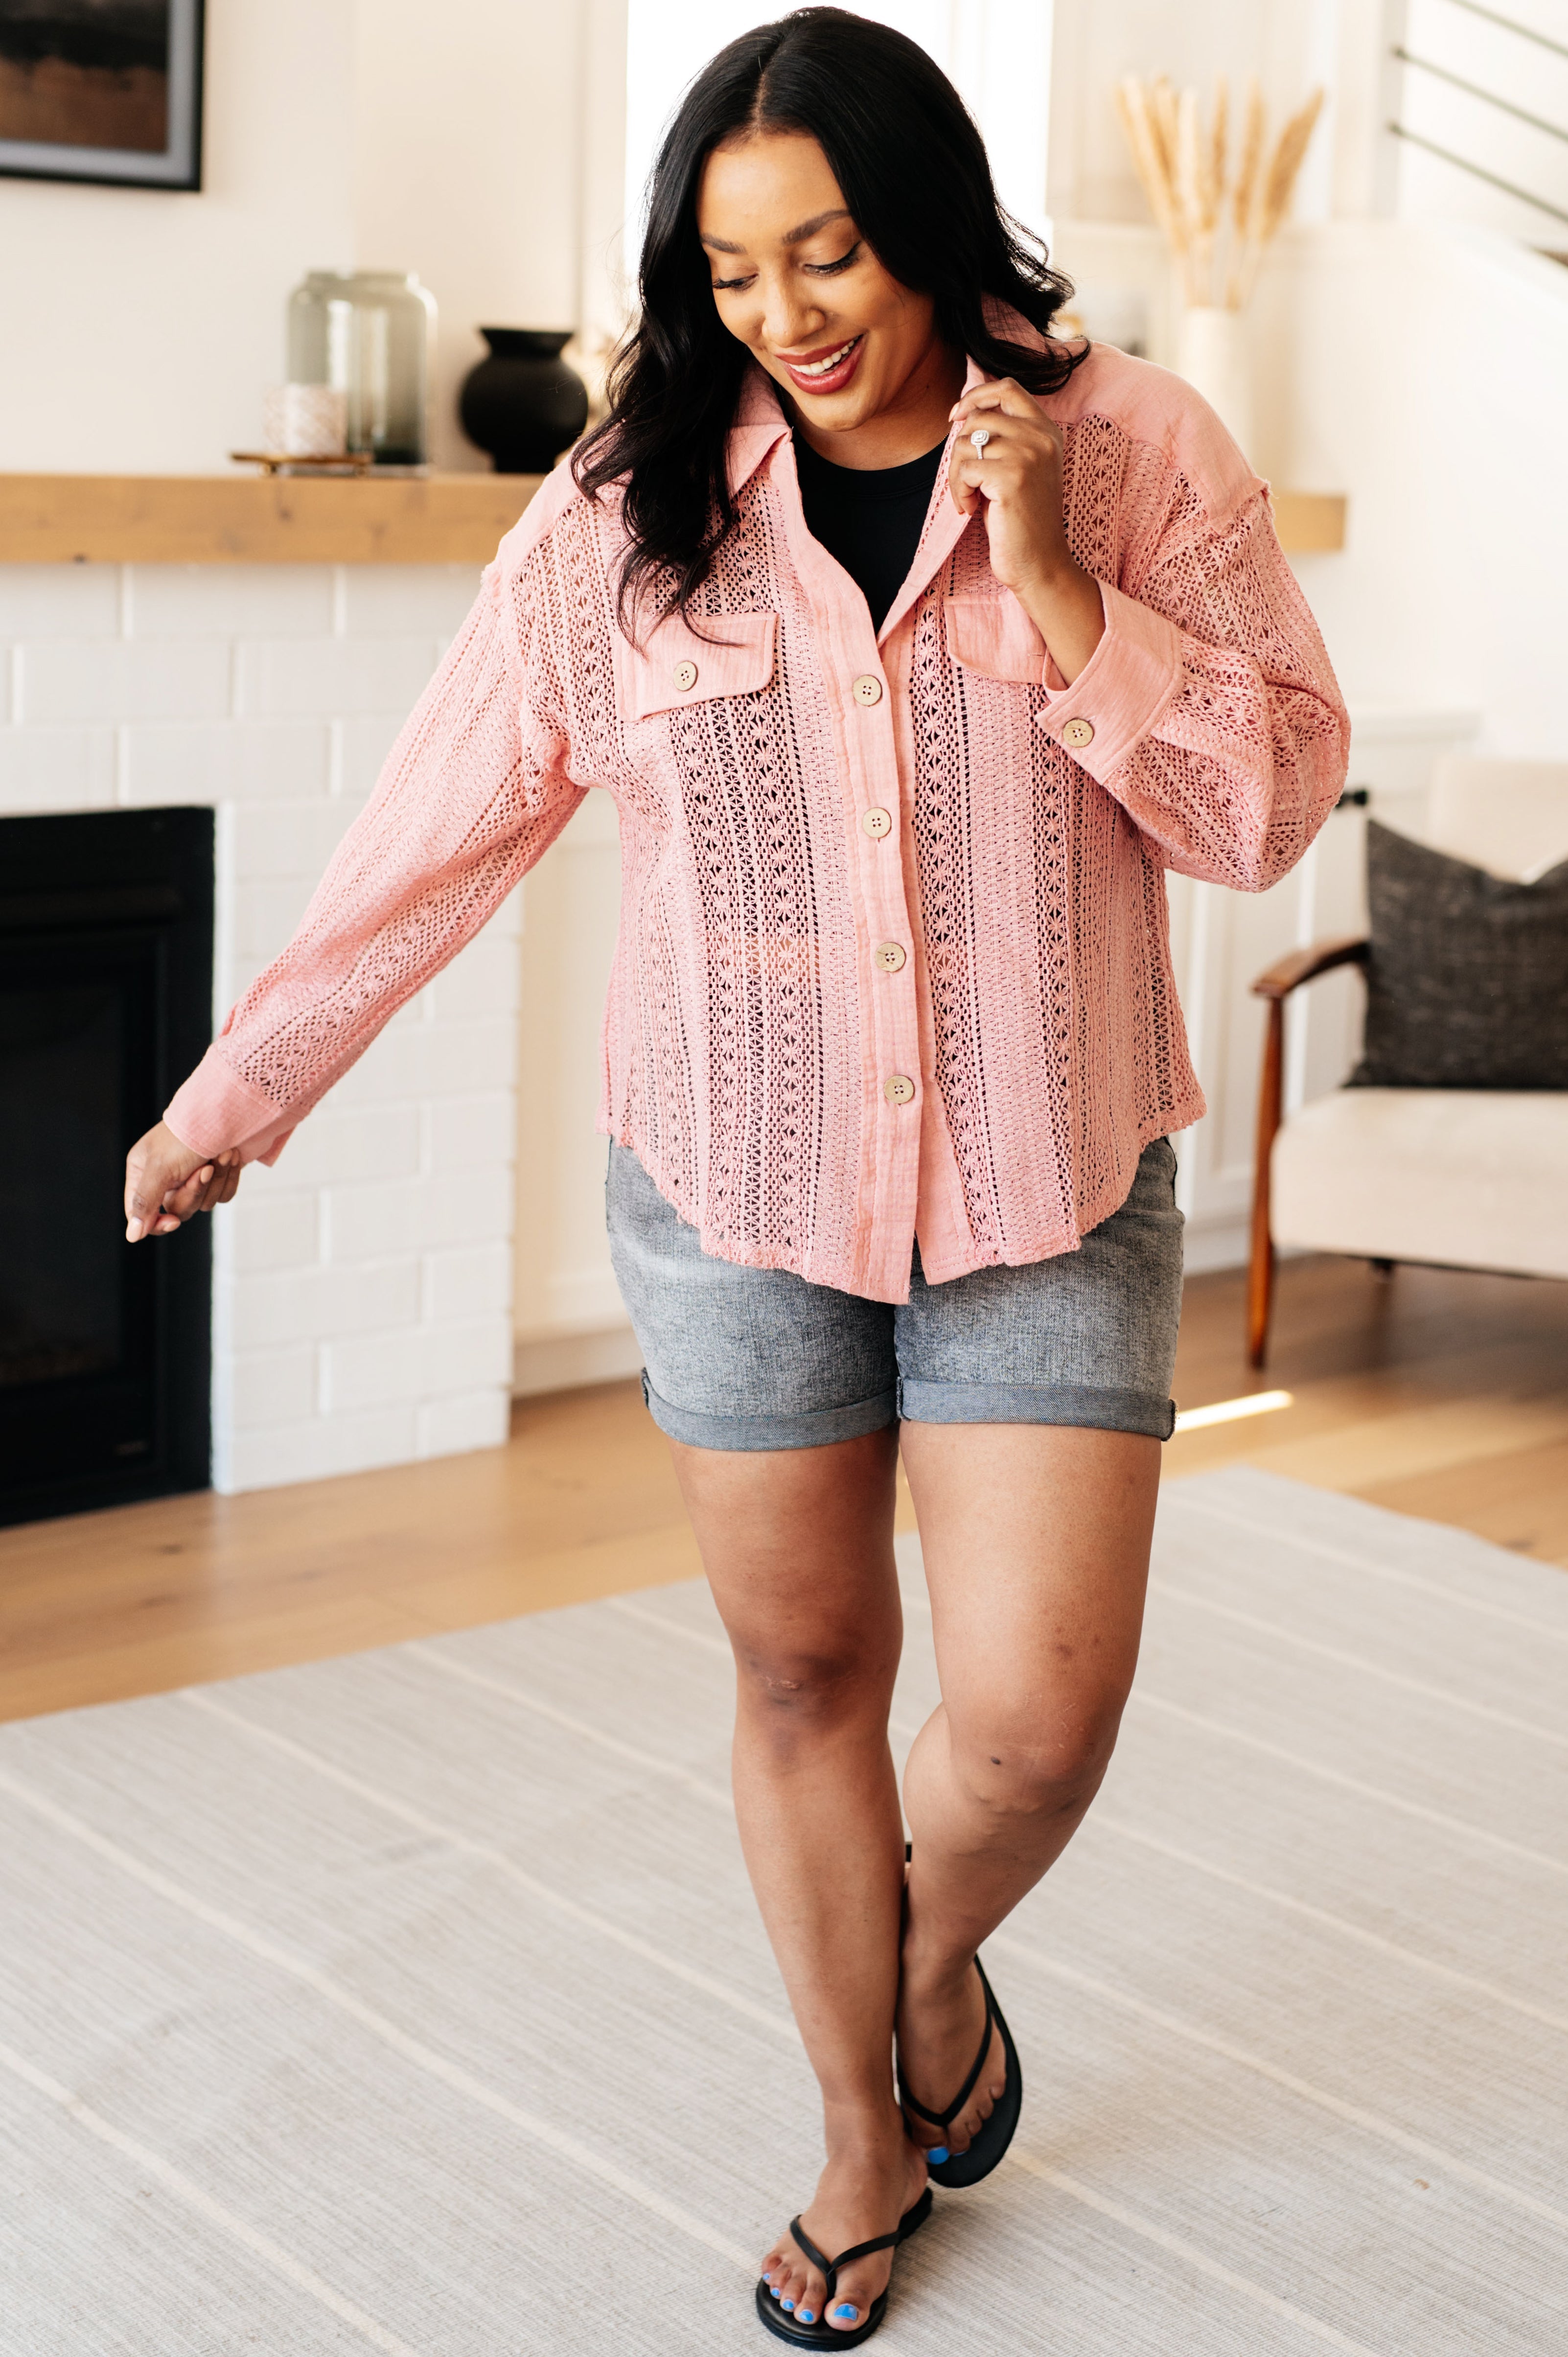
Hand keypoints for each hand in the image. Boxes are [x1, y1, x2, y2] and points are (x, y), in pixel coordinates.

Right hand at [124, 1122, 241, 1241]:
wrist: (229, 1112)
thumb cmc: (187, 1135)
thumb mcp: (160, 1168)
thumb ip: (144, 1202)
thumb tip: (132, 1236)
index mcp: (142, 1171)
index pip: (142, 1213)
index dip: (157, 1223)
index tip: (173, 1221)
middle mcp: (166, 1176)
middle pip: (178, 1210)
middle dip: (195, 1191)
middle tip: (205, 1169)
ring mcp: (192, 1177)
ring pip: (204, 1203)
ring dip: (217, 1180)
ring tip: (223, 1155)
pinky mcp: (217, 1176)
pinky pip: (223, 1194)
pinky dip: (229, 1178)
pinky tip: (231, 1157)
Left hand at [948, 378, 1104, 682]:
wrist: (1039, 563)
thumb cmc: (1020, 520)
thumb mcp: (1016, 469)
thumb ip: (1001, 438)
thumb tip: (961, 414)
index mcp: (1047, 431)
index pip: (1007, 387)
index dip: (976, 396)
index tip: (956, 417)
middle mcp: (1041, 437)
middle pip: (978, 418)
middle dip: (959, 449)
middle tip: (964, 482)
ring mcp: (1028, 455)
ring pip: (966, 442)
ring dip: (956, 473)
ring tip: (969, 498)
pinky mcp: (1011, 478)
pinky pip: (964, 468)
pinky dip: (958, 491)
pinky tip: (969, 509)